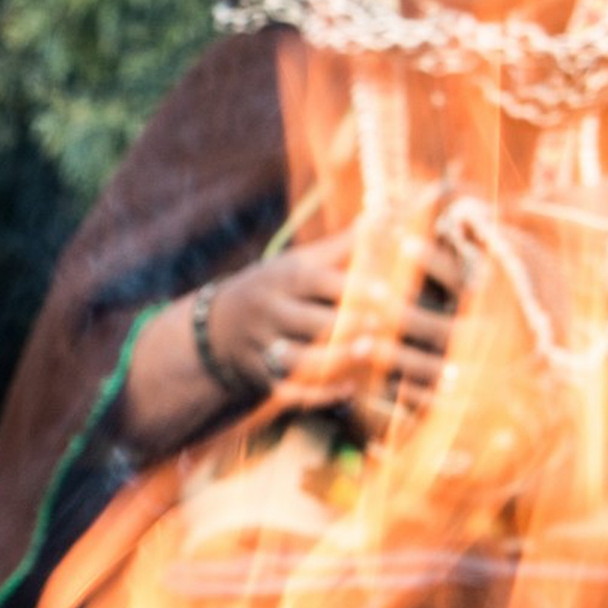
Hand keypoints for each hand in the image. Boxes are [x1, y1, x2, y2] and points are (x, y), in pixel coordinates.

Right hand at [206, 224, 465, 408]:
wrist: (218, 327)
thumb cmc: (278, 286)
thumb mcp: (300, 261)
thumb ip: (343, 246)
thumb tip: (386, 214)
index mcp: (283, 279)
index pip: (317, 282)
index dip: (353, 288)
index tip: (389, 293)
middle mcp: (269, 312)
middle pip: (310, 322)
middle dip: (349, 325)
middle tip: (386, 328)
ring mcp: (263, 347)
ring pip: (299, 359)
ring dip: (336, 358)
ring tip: (370, 353)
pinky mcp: (262, 378)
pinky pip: (290, 391)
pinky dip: (320, 394)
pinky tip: (350, 389)